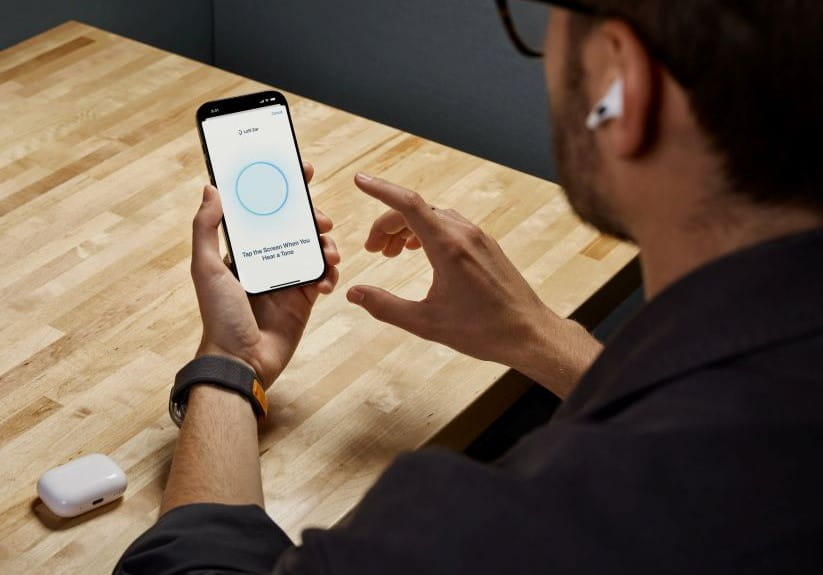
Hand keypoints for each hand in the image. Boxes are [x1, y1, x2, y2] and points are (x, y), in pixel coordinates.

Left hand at [191, 162, 340, 388]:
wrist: (242, 360)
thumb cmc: (219, 315)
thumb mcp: (206, 267)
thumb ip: (206, 228)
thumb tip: (211, 188)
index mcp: (245, 248)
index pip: (265, 209)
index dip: (284, 188)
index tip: (302, 170)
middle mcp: (267, 258)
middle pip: (297, 225)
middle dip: (313, 216)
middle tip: (320, 219)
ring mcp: (288, 277)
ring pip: (315, 247)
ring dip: (326, 244)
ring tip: (328, 253)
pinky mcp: (305, 298)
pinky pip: (324, 276)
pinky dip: (330, 274)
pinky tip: (326, 282)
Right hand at [346, 173, 599, 396]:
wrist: (529, 334)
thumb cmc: (482, 330)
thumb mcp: (426, 323)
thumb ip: (385, 306)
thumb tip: (353, 293)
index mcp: (448, 248)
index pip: (408, 204)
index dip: (381, 190)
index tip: (360, 181)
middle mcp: (464, 234)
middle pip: (417, 210)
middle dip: (388, 224)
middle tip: (372, 250)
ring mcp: (478, 238)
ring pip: (434, 216)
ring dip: (407, 228)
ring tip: (391, 253)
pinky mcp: (486, 246)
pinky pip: (450, 225)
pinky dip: (427, 232)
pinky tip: (419, 251)